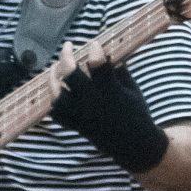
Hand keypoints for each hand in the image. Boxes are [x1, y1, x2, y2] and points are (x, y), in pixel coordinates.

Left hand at [50, 43, 167, 175]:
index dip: (95, 50)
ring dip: (53, 79)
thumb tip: (104, 53)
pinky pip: (58, 114)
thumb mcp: (132, 89)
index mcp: (111, 92)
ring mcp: (82, 116)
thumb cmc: (137, 113)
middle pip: (71, 76)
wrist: (135, 146)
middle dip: (66, 57)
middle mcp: (93, 103)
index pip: (97, 65)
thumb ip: (118, 70)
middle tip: (68, 46)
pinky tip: (58, 91)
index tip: (95, 44)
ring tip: (55, 68)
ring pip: (57, 95)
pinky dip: (55, 101)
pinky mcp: (77, 126)